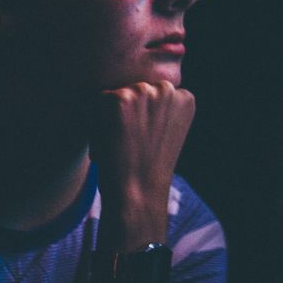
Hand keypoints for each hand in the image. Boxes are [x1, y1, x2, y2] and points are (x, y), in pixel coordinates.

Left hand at [91, 80, 195, 250]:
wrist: (138, 193)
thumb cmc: (150, 168)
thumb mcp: (168, 132)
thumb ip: (161, 109)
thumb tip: (138, 90)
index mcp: (185, 97)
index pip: (155, 94)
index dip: (145, 118)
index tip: (146, 141)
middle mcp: (167, 89)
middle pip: (136, 89)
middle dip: (129, 113)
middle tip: (132, 144)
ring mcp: (144, 91)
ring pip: (117, 95)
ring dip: (112, 116)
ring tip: (121, 144)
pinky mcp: (120, 98)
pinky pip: (99, 102)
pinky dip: (97, 123)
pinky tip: (110, 143)